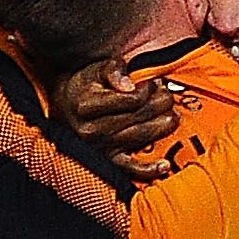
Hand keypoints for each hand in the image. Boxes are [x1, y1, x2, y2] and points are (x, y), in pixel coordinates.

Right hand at [53, 60, 179, 175]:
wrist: (66, 108)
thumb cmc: (86, 85)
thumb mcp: (96, 69)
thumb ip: (114, 70)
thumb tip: (130, 85)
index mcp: (87, 105)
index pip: (132, 99)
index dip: (148, 89)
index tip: (152, 83)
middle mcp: (92, 130)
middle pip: (139, 117)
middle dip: (161, 104)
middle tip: (167, 95)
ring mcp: (100, 147)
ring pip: (141, 137)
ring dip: (163, 126)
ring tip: (172, 115)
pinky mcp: (108, 161)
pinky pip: (131, 168)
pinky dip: (150, 169)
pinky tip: (165, 165)